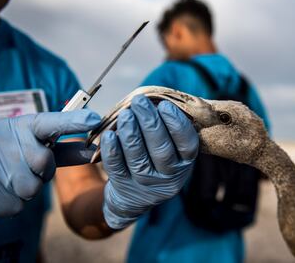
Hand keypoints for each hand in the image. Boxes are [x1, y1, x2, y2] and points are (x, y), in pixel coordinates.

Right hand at [0, 110, 100, 220]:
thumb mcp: (23, 144)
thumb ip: (57, 148)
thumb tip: (92, 151)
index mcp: (15, 126)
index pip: (49, 121)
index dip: (72, 121)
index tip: (95, 118)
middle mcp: (4, 141)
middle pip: (45, 162)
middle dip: (41, 171)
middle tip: (23, 167)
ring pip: (33, 187)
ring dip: (25, 188)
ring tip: (5, 179)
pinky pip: (18, 203)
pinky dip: (11, 201)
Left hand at [101, 95, 198, 228]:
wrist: (136, 195)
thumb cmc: (156, 159)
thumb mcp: (171, 147)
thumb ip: (168, 126)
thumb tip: (156, 98)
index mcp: (185, 162)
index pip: (186, 144)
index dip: (176, 124)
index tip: (164, 105)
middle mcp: (169, 177)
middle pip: (161, 150)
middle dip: (150, 123)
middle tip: (139, 102)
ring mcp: (146, 184)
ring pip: (139, 159)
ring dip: (131, 134)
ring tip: (125, 114)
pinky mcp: (124, 187)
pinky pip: (117, 168)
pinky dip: (112, 150)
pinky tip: (108, 134)